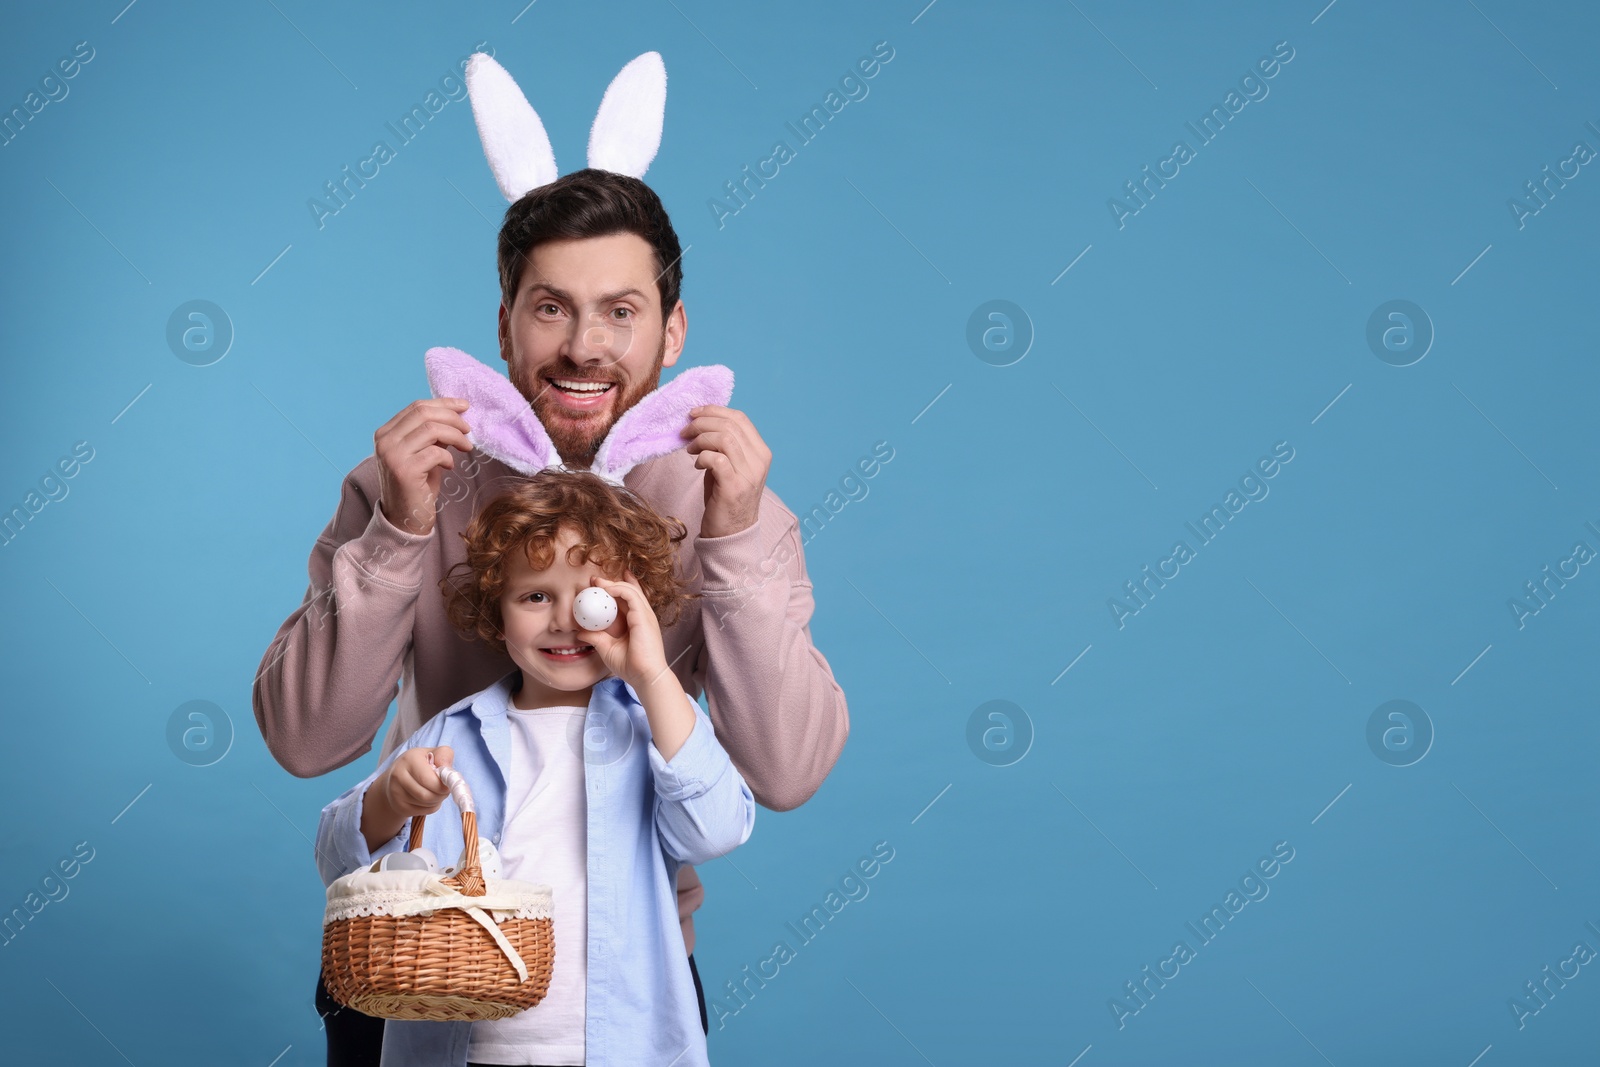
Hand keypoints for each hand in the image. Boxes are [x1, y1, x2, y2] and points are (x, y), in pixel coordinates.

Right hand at [375, 398, 473, 535]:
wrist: (404, 520)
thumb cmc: (417, 487)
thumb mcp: (425, 454)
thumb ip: (434, 434)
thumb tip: (457, 414)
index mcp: (385, 433)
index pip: (416, 407)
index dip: (443, 404)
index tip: (465, 406)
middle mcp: (384, 441)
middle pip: (423, 413)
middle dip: (452, 417)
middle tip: (468, 429)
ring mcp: (392, 455)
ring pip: (431, 429)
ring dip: (455, 436)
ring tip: (466, 447)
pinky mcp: (404, 470)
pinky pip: (435, 452)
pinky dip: (448, 457)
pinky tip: (450, 467)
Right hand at [378, 746, 454, 819]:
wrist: (397, 776)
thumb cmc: (421, 763)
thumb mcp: (434, 753)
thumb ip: (444, 756)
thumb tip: (448, 773)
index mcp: (409, 759)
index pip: (428, 779)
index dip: (442, 785)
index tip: (448, 783)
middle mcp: (399, 776)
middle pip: (427, 795)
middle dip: (441, 794)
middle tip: (445, 789)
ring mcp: (396, 792)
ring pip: (426, 804)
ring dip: (437, 800)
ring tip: (436, 791)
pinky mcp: (398, 806)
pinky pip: (423, 811)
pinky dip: (431, 807)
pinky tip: (429, 798)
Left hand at [582, 576, 671, 692]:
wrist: (646, 677)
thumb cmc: (631, 666)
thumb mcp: (608, 649)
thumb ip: (596, 638)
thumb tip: (580, 632)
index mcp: (637, 622)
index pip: (630, 599)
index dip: (617, 589)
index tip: (599, 585)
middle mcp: (643, 616)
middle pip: (630, 591)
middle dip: (613, 582)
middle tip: (595, 579)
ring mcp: (645, 615)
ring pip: (630, 590)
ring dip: (613, 584)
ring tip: (597, 581)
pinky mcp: (643, 617)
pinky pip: (631, 595)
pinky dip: (618, 589)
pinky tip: (606, 589)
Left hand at [682, 405, 769, 537]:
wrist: (732, 533)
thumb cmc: (726, 498)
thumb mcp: (730, 466)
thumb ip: (723, 445)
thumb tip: (700, 422)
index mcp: (761, 452)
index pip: (740, 418)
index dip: (715, 410)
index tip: (694, 413)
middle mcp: (759, 461)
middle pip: (730, 425)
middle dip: (702, 423)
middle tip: (685, 431)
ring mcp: (749, 474)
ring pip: (724, 438)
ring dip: (700, 439)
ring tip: (689, 448)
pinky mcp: (734, 487)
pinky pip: (716, 458)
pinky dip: (702, 456)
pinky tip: (697, 465)